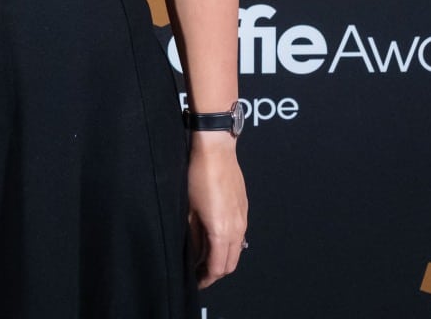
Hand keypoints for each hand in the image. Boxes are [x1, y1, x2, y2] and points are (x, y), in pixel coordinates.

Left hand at [188, 133, 247, 286]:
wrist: (216, 149)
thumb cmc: (197, 175)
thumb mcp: (188, 209)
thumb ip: (193, 235)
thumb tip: (193, 253)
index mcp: (221, 231)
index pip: (218, 267)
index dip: (206, 278)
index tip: (195, 281)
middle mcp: (236, 228)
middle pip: (230, 263)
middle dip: (215, 272)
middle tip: (198, 273)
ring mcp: (242, 218)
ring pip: (236, 249)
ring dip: (222, 258)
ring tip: (203, 256)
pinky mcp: (243, 208)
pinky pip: (239, 234)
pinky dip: (228, 243)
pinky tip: (213, 237)